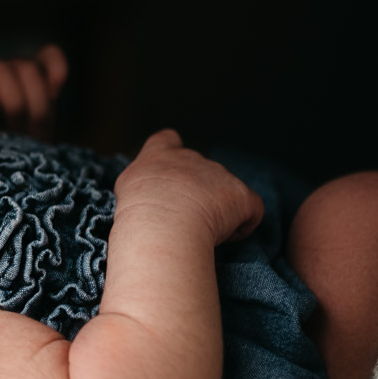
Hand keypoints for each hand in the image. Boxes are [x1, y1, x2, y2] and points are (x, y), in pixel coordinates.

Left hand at [0, 45, 67, 138]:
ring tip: (35, 135)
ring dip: (37, 107)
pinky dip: (57, 71)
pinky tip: (55, 92)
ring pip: (28, 70)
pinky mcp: (39, 68)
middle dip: (13, 106)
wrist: (13, 155)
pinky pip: (50, 56)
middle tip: (18, 135)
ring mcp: (11, 66)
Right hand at [114, 130, 262, 244]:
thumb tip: (150, 190)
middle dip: (196, 193)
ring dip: (217, 211)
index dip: (169, 155)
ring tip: (198, 233)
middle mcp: (192, 158)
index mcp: (160, 154)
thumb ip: (140, 180)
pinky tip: (223, 238)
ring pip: (225, 193)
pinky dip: (241, 224)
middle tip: (181, 220)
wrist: (162, 221)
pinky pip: (250, 210)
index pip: (166, 140)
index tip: (167, 177)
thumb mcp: (126, 186)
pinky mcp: (242, 196)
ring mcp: (220, 174)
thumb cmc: (138, 210)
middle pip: (199, 171)